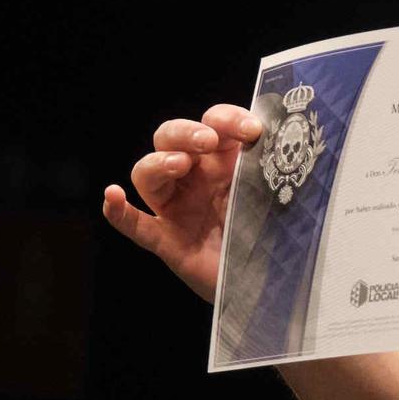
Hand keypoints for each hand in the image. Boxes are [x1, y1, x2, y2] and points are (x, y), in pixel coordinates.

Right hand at [101, 103, 261, 302]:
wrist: (273, 280)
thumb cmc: (276, 229)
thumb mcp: (279, 191)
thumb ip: (277, 166)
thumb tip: (286, 138)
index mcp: (225, 159)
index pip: (213, 122)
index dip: (226, 119)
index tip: (252, 131)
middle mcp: (196, 178)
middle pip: (170, 138)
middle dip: (185, 133)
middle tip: (207, 142)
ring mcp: (178, 208)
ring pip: (147, 174)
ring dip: (158, 163)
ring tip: (179, 165)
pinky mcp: (168, 240)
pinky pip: (136, 225)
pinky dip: (119, 212)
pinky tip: (112, 196)